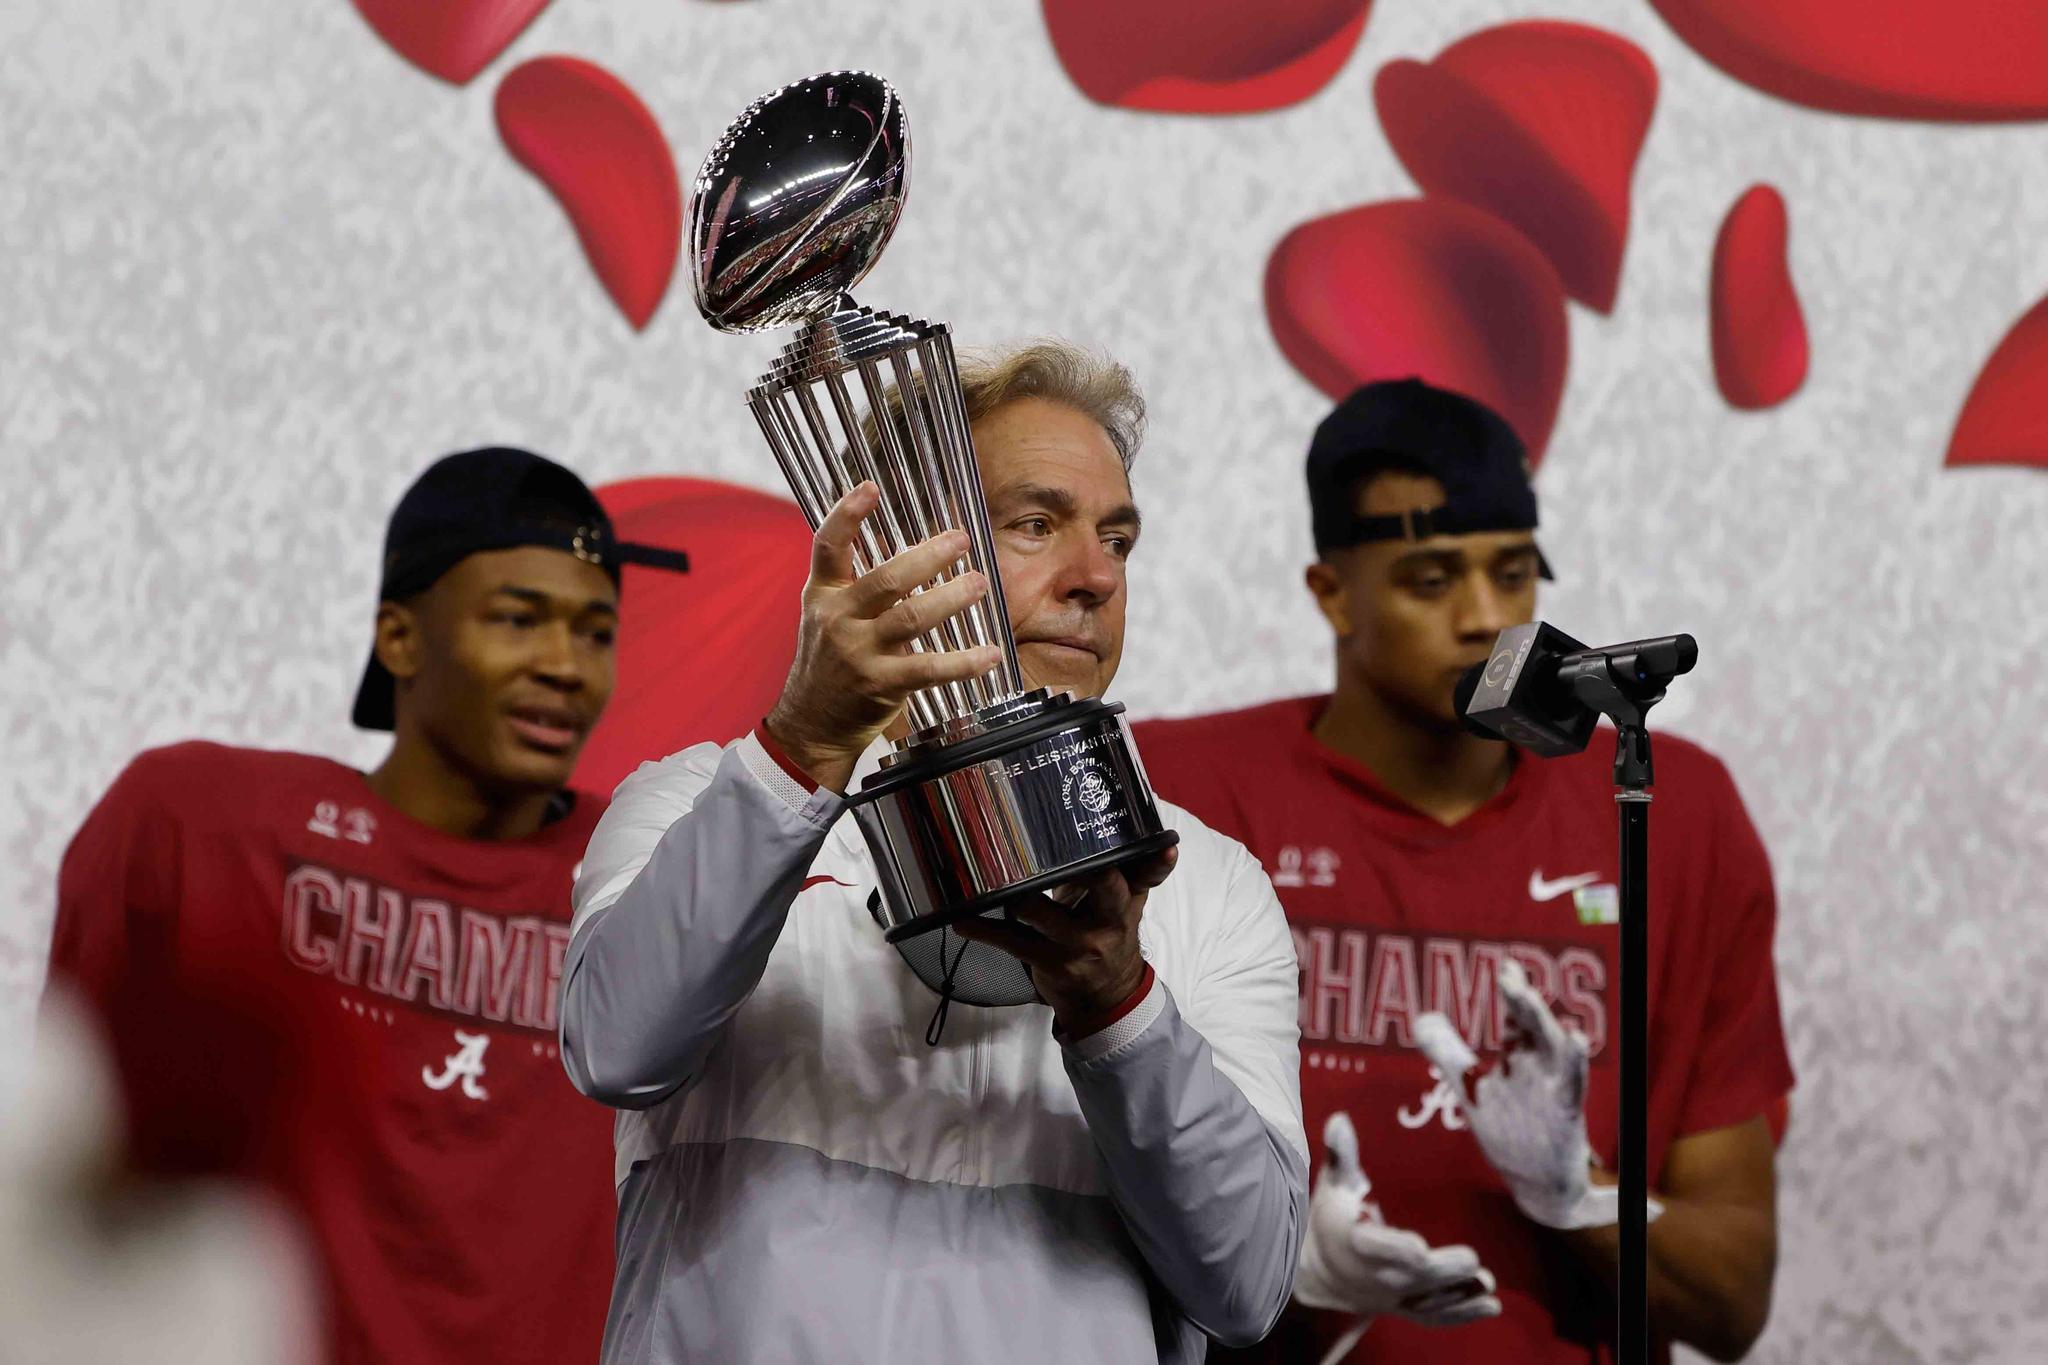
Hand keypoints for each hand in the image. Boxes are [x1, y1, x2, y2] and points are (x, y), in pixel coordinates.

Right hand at [765, 483, 1001, 790]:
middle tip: (961, 539)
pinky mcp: (880, 684)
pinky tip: (990, 653)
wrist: (811, 722)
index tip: (870, 487)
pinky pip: (929, 669)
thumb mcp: (825, 614)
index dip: (847, 514)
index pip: (828, 547)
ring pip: (910, 618)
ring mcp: (858, 652)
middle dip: (927, 557)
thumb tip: (911, 548)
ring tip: (979, 583)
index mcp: (823, 595)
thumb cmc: (829, 661)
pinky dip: (964, 662)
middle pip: (885, 579)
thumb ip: (854, 582)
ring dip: (950, 598)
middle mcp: (838, 619)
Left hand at [950, 847, 1176, 1034]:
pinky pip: (1009, 940)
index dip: (1131, 863)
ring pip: (1037, 911)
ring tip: (981, 871)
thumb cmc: (1109, 933)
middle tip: (1039, 844)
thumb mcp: (1127, 905)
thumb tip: (1168, 843)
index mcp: (1123, 905)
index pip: (1134, 878)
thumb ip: (1140, 871)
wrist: (1106, 996)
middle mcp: (1104, 925)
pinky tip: (961, 919)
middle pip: (1094, 890)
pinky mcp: (1045, 963)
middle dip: (1074, 869)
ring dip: (1010, 892)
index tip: (1120, 845)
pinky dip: (981, 928)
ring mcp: (1073, 947)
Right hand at [1294, 1113, 1501, 1330]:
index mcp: (1354, 1240)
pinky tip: (1490, 1305)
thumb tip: (1340, 1120)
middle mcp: (1372, 1274)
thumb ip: (1341, 1155)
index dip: (1395, 1249)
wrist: (1321, 1272)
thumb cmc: (1332, 1218)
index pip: (1373, 1247)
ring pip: (1425, 1301)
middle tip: (1472, 1259)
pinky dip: (1461, 1314)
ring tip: (1488, 1285)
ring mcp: (1390, 1296)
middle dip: (1440, 1272)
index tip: (1419, 1247)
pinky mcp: (1405, 1308)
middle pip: (1409, 1277)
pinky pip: (1432, 1316)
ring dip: (1458, 1296)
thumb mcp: (1332, 1184)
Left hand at [1413, 960, 1661, 1230]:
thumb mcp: (1472, 1089)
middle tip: (1508, 975)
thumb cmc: (1510, 1131)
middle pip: (1532, 1027)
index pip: (1515, 1019)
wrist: (1540, 1187)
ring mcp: (1553, 1090)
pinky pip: (1572, 1084)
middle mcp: (1539, 1068)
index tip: (1506, 964)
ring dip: (1541, 1022)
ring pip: (1552, 1049)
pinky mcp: (1566, 1115)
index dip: (1511, 991)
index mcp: (1519, 1059)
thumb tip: (1421, 1017)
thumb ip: (1447, 1052)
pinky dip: (1574, 1061)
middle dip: (1521, 1001)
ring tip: (1528, 997)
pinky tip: (1577, 1038)